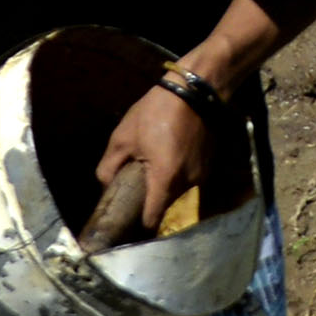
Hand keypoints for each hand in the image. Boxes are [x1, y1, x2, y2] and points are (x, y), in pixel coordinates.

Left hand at [98, 85, 210, 228]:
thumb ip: (109, 168)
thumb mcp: (122, 137)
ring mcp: (202, 174)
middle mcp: (187, 183)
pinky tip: (170, 151)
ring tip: (154, 160)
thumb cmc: (155, 112)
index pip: (152, 219)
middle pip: (164, 203)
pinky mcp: (209, 163)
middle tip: (137, 180)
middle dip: (151, 196)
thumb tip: (106, 186)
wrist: (195, 90)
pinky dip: (178, 171)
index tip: (129, 224)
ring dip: (165, 182)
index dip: (139, 225)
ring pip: (177, 189)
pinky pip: (189, 176)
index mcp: (165, 180)